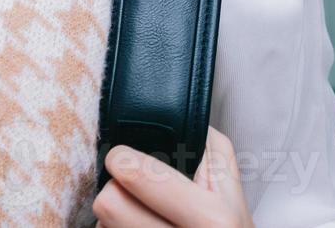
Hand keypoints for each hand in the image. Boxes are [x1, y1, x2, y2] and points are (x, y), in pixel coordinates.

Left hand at [91, 127, 253, 226]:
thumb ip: (202, 144)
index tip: (123, 157)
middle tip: (127, 187)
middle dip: (114, 190)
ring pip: (104, 224)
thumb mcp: (229, 182)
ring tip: (139, 211)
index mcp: (210, 218)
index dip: (122, 160)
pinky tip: (138, 226)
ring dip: (114, 216)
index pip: (133, 176)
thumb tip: (168, 117)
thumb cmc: (230, 224)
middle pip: (108, 203)